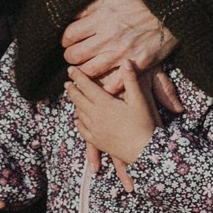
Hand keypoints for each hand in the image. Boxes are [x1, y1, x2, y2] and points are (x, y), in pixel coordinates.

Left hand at [61, 0, 175, 89]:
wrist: (170, 11)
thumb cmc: (140, 2)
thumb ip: (91, 7)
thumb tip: (73, 17)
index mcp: (103, 18)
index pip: (70, 35)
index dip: (65, 40)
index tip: (69, 42)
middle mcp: (110, 36)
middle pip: (76, 55)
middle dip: (70, 57)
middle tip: (74, 57)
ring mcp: (123, 53)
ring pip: (90, 71)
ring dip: (83, 73)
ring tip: (84, 70)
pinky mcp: (138, 64)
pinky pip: (113, 83)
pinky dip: (103, 86)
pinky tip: (101, 82)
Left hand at [66, 60, 161, 182]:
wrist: (144, 151)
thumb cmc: (144, 124)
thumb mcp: (139, 99)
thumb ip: (131, 80)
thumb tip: (126, 61)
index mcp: (105, 104)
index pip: (86, 86)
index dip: (77, 77)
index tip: (70, 69)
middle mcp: (96, 116)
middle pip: (79, 99)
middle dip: (72, 90)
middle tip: (67, 83)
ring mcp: (95, 130)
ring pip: (79, 113)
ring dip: (74, 104)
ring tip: (72, 98)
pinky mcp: (98, 142)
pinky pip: (83, 130)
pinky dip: (79, 122)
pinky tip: (78, 120)